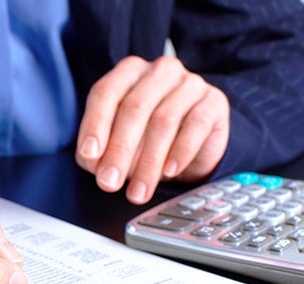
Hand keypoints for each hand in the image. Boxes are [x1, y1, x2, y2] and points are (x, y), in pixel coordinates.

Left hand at [75, 55, 229, 203]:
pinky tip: (170, 171)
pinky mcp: (213, 102)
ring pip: (163, 120)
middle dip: (119, 150)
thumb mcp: (116, 144)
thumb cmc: (146, 138)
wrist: (193, 144)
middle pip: (134, 107)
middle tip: (110, 182)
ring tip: (138, 190)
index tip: (90, 155)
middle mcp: (159, 72)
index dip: (95, 125)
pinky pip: (196, 125)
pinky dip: (181, 151)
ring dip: (148, 161)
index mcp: (128, 72)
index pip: (105, 93)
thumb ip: (99, 150)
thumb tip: (94, 161)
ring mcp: (189, 83)